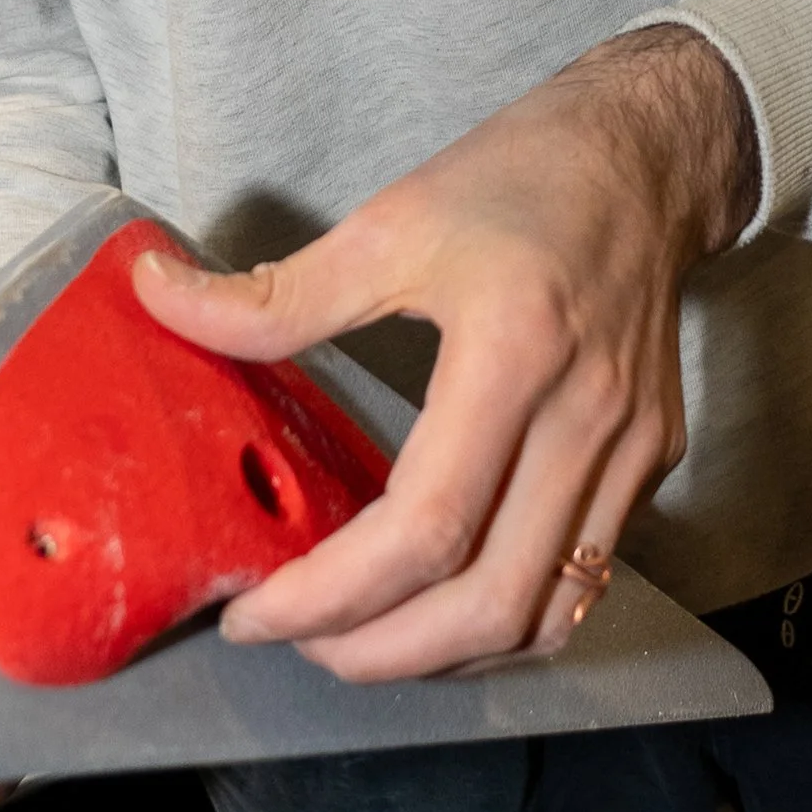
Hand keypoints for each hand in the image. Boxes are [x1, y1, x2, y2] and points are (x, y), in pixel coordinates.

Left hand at [133, 23, 759, 683]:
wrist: (650, 155)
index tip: (255, 611)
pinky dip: (505, 623)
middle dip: (377, 653)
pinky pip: (580, 586)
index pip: (424, 529)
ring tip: (358, 638)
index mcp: (516, 352)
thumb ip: (277, 293)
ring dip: (442, 656)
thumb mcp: (392, 219)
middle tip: (296, 640)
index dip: (330, 596)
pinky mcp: (651, 465)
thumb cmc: (523, 178)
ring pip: (542, 618)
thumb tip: (160, 300)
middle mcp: (585, 420)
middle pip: (486, 603)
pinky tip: (443, 608)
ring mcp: (630, 452)